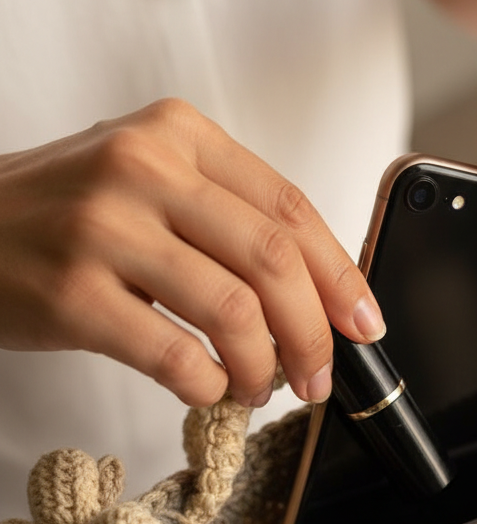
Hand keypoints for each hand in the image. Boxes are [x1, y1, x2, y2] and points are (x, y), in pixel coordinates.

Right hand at [0, 99, 385, 406]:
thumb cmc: (63, 214)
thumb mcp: (146, 180)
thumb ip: (225, 215)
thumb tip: (319, 291)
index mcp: (178, 134)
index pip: (289, 209)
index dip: (341, 277)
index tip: (365, 325)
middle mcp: (144, 168)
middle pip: (273, 261)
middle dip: (315, 334)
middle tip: (320, 377)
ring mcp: (104, 228)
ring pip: (234, 311)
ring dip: (264, 367)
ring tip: (259, 387)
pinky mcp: (73, 293)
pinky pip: (175, 356)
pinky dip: (209, 386)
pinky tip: (208, 389)